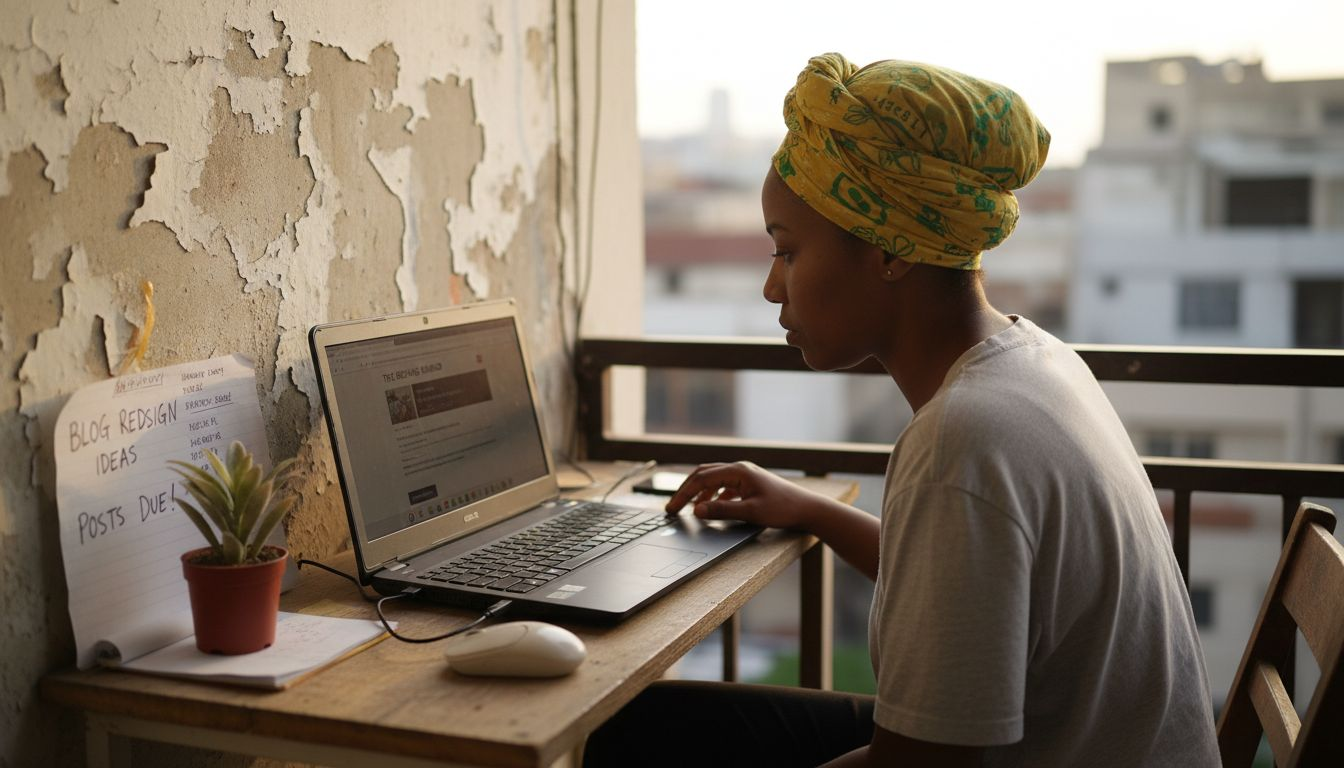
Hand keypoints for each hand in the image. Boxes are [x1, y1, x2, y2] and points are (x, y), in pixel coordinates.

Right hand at [664, 461, 820, 530]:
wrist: (807, 508)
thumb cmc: (783, 509)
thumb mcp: (750, 512)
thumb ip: (722, 511)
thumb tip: (696, 510)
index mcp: (738, 471)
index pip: (701, 479)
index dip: (683, 494)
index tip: (672, 509)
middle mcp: (739, 469)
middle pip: (703, 475)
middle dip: (686, 491)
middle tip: (673, 508)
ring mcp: (744, 476)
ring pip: (712, 480)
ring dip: (698, 494)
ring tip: (688, 509)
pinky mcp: (749, 484)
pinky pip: (723, 487)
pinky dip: (712, 496)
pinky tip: (710, 508)